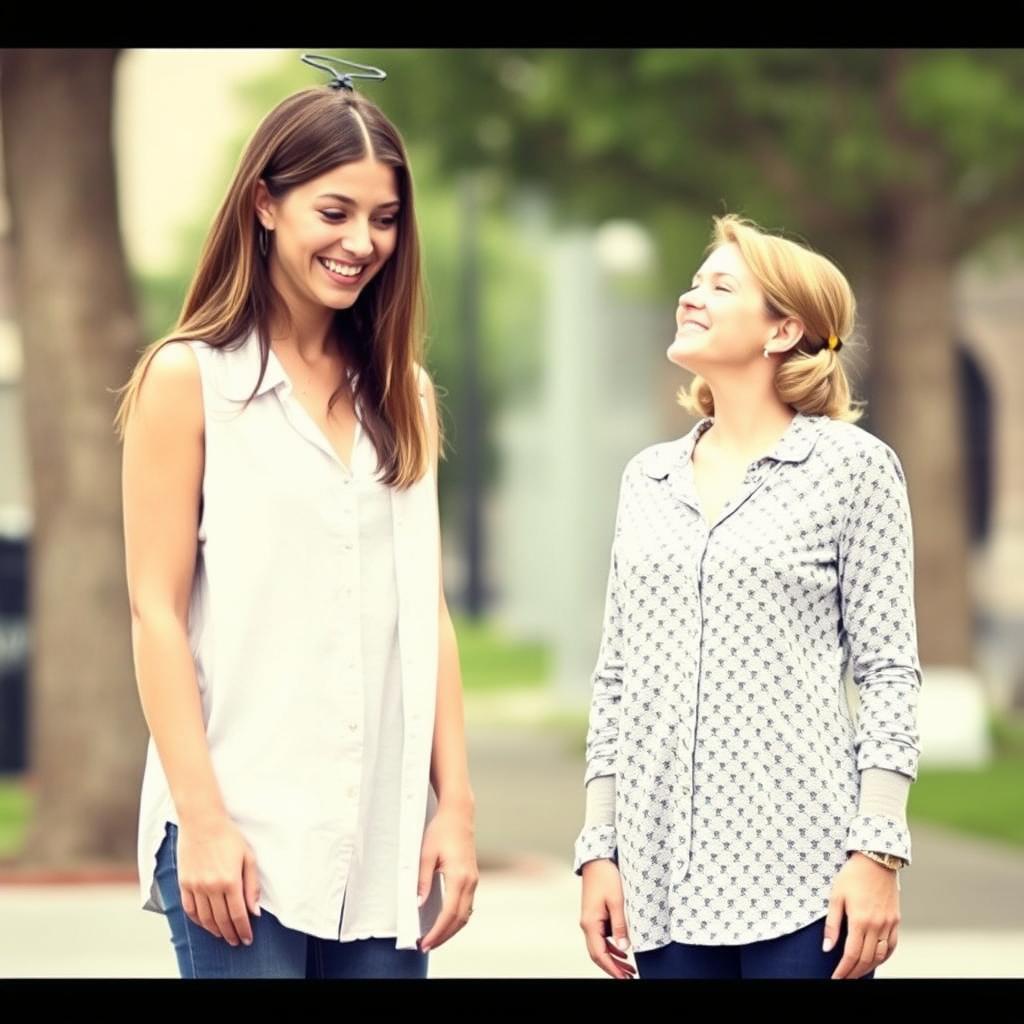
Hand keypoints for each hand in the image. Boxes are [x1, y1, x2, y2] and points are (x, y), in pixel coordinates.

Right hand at [176, 815, 261, 946]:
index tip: (247, 939)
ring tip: (223, 935)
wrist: (202, 822)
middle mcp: (212, 887)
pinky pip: (190, 909)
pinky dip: (198, 921)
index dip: (243, 930)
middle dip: (231, 934)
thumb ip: (252, 886)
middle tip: (236, 941)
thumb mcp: (248, 857)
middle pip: (222, 920)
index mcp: (230, 881)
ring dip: (215, 931)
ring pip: (205, 919)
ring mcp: (196, 886)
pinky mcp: (184, 883)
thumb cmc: (228, 836)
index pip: (239, 915)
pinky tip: (205, 924)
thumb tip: (255, 911)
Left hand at [417, 803, 478, 952]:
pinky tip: (445, 921)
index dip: (437, 932)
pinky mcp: (472, 877)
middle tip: (426, 946)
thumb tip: (417, 905)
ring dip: (451, 929)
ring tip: (434, 938)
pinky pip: (468, 904)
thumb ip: (422, 881)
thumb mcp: (425, 854)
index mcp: (459, 876)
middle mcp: (470, 881)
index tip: (424, 943)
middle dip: (444, 936)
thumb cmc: (441, 830)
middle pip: (460, 919)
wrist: (458, 813)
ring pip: (466, 914)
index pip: (449, 914)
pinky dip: (457, 918)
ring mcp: (473, 879)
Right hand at [580, 859, 636, 978]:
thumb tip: (624, 947)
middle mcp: (587, 924)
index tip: (623, 978)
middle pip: (598, 954)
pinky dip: (612, 947)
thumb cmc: (606, 877)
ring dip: (613, 959)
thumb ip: (620, 925)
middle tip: (628, 977)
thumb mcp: (617, 901)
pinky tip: (622, 952)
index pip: (600, 954)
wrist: (596, 860)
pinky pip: (601, 938)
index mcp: (590, 923)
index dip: (612, 968)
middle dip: (613, 968)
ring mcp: (590, 921)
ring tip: (629, 969)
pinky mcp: (595, 916)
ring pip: (600, 947)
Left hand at [824, 852, 900, 978]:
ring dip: (869, 967)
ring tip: (856, 972)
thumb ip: (832, 924)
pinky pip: (892, 945)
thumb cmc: (852, 876)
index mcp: (860, 920)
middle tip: (844, 979)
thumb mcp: (835, 896)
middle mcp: (877, 925)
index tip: (835, 979)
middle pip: (867, 959)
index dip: (843, 970)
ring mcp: (889, 924)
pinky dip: (884, 957)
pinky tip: (875, 960)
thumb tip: (827, 948)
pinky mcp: (896, 920)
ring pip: (881, 955)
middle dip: (854, 972)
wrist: (876, 859)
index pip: (852, 955)